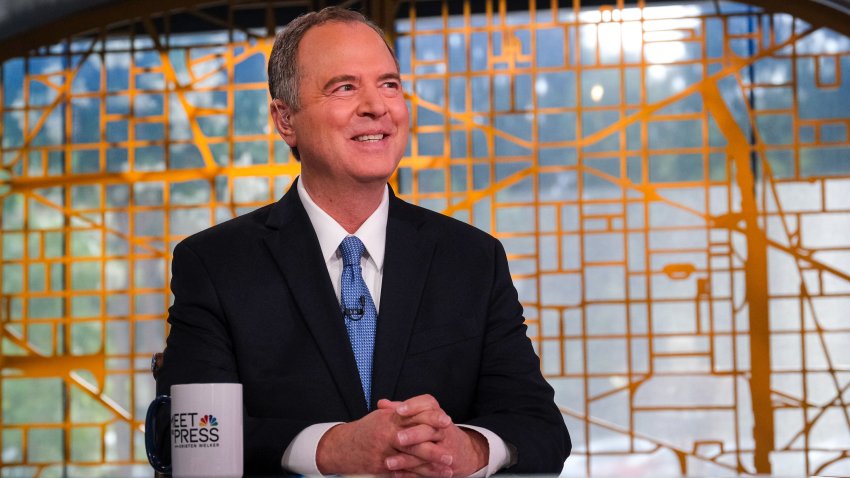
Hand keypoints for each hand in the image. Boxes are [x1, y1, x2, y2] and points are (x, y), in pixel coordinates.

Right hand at [315, 397, 449, 474]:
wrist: (342, 446)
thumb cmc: (367, 429)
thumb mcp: (383, 416)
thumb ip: (403, 412)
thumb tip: (426, 407)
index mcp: (390, 419)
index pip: (414, 416)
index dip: (431, 418)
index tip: (447, 421)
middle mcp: (387, 435)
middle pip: (414, 442)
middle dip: (434, 450)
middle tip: (451, 455)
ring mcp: (384, 453)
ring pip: (411, 461)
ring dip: (430, 468)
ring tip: (448, 471)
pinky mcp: (381, 467)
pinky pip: (402, 474)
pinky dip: (417, 477)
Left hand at [380, 395, 488, 476]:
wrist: (463, 451)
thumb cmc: (436, 431)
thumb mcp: (424, 417)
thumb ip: (403, 410)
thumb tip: (382, 404)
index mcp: (436, 414)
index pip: (428, 404)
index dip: (414, 406)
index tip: (399, 410)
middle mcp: (442, 429)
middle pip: (429, 429)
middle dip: (413, 434)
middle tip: (398, 438)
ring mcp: (444, 449)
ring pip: (426, 453)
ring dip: (407, 459)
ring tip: (389, 462)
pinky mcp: (443, 466)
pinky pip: (426, 471)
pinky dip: (410, 473)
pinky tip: (396, 474)